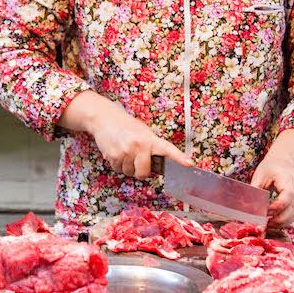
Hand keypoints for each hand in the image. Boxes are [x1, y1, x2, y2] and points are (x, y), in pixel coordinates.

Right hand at [60, 91, 191, 178]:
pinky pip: (118, 170)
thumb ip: (151, 147)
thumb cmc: (126, 126)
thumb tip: (157, 166)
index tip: (189, 163)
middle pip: (144, 173)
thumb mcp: (143, 132)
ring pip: (129, 173)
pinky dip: (117, 165)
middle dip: (141, 171)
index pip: (167, 149)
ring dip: (127, 167)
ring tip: (125, 152)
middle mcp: (138, 146)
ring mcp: (125, 152)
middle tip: (137, 161)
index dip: (178, 157)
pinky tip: (117, 152)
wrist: (105, 119)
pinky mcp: (112, 157)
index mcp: (149, 139)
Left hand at [251, 129, 293, 228]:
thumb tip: (246, 206)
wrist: (285, 162)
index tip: (265, 212)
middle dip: (279, 218)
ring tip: (269, 224)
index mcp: (287, 178)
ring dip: (283, 222)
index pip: (288, 195)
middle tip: (265, 223)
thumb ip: (255, 190)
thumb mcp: (259, 175)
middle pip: (293, 207)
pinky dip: (285, 221)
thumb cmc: (271, 168)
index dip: (277, 206)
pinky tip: (275, 222)